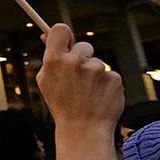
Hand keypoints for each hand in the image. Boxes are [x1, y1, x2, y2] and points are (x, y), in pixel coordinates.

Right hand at [35, 23, 121, 159]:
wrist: (84, 130)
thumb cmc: (62, 105)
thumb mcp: (46, 81)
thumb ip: (49, 57)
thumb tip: (47, 36)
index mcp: (54, 60)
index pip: (61, 30)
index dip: (64, 35)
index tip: (66, 42)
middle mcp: (75, 61)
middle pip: (83, 46)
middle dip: (82, 58)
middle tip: (79, 77)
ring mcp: (97, 69)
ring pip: (97, 63)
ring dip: (95, 74)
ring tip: (89, 93)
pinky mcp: (114, 78)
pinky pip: (110, 75)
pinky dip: (106, 84)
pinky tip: (99, 97)